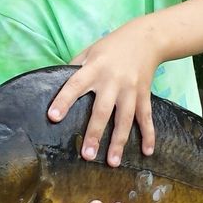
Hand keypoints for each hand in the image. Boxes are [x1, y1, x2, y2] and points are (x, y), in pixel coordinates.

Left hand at [47, 23, 159, 165]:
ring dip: (119, 142)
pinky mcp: (144, 95)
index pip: (75, 85)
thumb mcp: (90, 51)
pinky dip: (149, 135)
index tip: (53, 117)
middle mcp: (113, 81)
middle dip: (94, 133)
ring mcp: (131, 90)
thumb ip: (74, 67)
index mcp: (94, 68)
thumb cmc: (111, 46)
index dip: (64, 100)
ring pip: (125, 119)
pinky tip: (147, 152)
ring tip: (112, 163)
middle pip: (102, 110)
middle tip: (87, 155)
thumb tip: (54, 83)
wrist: (146, 39)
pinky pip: (146, 118)